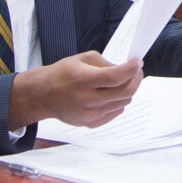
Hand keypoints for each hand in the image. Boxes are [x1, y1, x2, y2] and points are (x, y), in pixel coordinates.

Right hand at [9, 52, 140, 129]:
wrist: (44, 95)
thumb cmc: (62, 74)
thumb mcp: (82, 59)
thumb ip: (105, 63)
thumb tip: (126, 69)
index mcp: (84, 80)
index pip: (115, 76)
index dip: (131, 69)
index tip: (137, 62)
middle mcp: (87, 99)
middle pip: (125, 92)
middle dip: (136, 78)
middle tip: (136, 71)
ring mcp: (89, 114)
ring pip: (123, 102)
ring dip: (127, 90)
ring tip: (120, 81)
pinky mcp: (90, 123)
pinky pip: (115, 112)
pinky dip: (118, 102)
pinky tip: (110, 94)